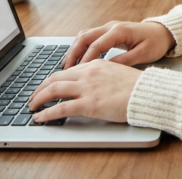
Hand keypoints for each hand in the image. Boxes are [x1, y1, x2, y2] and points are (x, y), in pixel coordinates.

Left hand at [27, 59, 142, 122]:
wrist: (149, 92)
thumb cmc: (138, 86)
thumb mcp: (118, 73)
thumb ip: (103, 76)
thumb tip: (94, 84)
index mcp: (96, 64)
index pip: (67, 70)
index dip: (53, 79)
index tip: (47, 86)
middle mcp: (88, 73)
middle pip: (55, 78)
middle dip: (40, 88)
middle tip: (34, 97)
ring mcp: (87, 88)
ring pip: (53, 90)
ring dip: (38, 99)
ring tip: (32, 107)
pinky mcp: (89, 104)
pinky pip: (61, 108)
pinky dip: (46, 113)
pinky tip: (40, 118)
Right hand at [62, 21, 175, 69]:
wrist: (163, 32)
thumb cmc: (156, 43)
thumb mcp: (143, 54)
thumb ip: (124, 61)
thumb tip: (106, 69)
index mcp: (119, 31)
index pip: (96, 44)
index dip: (86, 59)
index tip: (78, 72)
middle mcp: (111, 26)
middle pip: (84, 37)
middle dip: (73, 53)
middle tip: (65, 70)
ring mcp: (109, 27)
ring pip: (84, 36)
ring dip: (74, 49)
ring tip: (67, 67)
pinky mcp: (109, 31)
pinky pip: (90, 37)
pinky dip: (81, 47)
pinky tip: (77, 60)